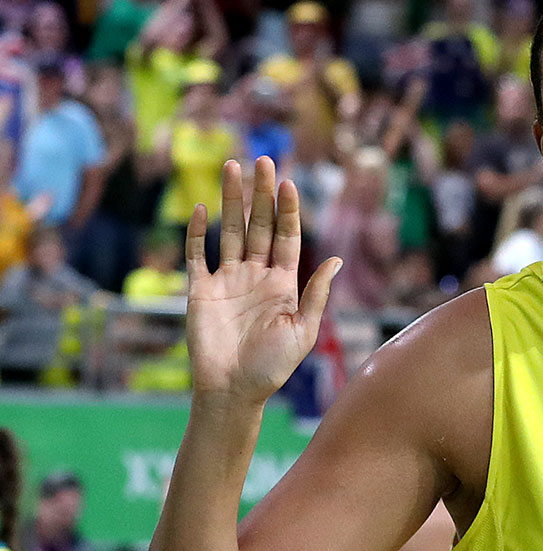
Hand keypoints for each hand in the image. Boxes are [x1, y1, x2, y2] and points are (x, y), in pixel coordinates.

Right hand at [185, 157, 339, 406]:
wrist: (233, 391)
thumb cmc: (272, 367)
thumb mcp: (303, 331)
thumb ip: (317, 294)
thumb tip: (337, 261)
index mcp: (283, 283)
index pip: (285, 236)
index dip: (287, 209)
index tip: (289, 182)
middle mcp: (255, 275)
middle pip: (258, 225)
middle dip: (260, 193)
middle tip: (262, 159)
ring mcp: (227, 280)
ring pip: (230, 231)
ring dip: (232, 200)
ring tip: (233, 167)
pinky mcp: (200, 290)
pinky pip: (198, 255)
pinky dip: (198, 233)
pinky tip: (204, 209)